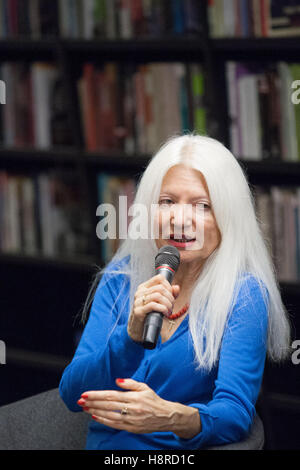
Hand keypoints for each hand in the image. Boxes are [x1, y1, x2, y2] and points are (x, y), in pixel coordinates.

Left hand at [77, 378, 199, 437]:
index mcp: (134, 397)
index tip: (86, 394)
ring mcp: (131, 419)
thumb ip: (130, 383)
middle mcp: (132, 408)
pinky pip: (114, 424)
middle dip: (92, 403)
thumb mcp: (144, 387)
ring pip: (109, 415)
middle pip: (108, 405)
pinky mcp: (131, 428)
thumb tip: (116, 380)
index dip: (97, 395)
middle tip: (80, 401)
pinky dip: (104, 421)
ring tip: (85, 408)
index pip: (111, 395)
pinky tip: (95, 417)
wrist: (166, 416)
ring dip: (95, 412)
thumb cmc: (154, 400)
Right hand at [127, 274, 179, 342]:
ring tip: (169, 311)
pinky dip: (163, 309)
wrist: (139, 328)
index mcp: (144, 287)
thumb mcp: (160, 302)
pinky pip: (153, 305)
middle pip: (160, 288)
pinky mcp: (138, 311)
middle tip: (171, 306)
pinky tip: (165, 313)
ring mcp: (138, 301)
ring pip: (158, 295)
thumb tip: (176, 287)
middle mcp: (140, 292)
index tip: (171, 295)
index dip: (168, 286)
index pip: (159, 278)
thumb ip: (169, 294)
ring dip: (167, 304)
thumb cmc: (150, 314)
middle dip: (170, 297)